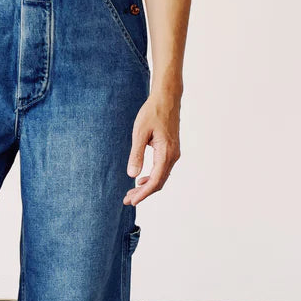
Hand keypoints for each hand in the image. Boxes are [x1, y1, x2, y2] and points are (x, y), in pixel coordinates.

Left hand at [123, 90, 180, 204]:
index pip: (155, 181)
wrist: (167, 99)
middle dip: (143, 193)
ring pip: (161, 177)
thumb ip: (136, 154)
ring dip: (147, 187)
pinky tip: (141, 180)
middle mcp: (173, 156)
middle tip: (127, 200)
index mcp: (166, 153)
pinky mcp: (171, 150)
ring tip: (132, 192)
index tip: (131, 201)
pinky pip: (162, 170)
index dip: (143, 194)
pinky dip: (152, 178)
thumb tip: (132, 176)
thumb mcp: (140, 133)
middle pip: (159, 182)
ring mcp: (174, 154)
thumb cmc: (152, 113)